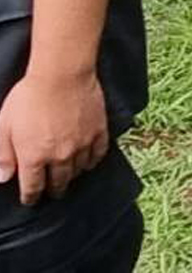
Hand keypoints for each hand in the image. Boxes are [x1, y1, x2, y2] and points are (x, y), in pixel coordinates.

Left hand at [0, 72, 108, 204]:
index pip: (33, 187)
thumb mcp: (4, 126)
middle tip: (52, 192)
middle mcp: (59, 156)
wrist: (62, 74)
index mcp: (34, 157)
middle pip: (58, 182)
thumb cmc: (28, 97)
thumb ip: (3, 156)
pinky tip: (88, 161)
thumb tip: (3, 179)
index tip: (30, 200)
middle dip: (53, 190)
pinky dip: (92, 161)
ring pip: (78, 170)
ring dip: (71, 176)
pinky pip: (98, 154)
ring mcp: (82, 144)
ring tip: (68, 177)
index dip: (30, 196)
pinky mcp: (98, 130)